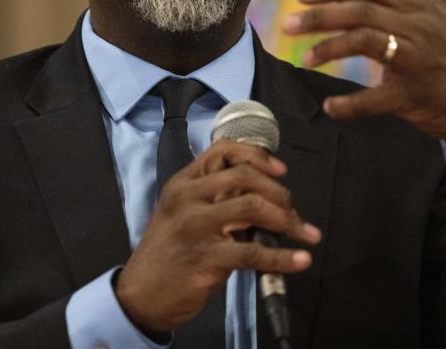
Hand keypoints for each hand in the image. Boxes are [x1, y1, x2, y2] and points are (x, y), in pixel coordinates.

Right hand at [115, 140, 320, 333]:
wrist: (140, 295)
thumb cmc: (167, 254)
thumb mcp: (181, 214)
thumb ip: (213, 199)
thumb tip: (262, 197)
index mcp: (182, 183)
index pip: (222, 151)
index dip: (257, 156)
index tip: (280, 170)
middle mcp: (187, 198)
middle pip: (244, 176)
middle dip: (280, 193)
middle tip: (294, 212)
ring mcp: (195, 226)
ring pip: (252, 206)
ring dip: (287, 220)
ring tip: (304, 234)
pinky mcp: (206, 257)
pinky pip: (253, 252)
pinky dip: (282, 257)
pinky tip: (299, 260)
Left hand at [282, 0, 445, 142]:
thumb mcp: (441, 16)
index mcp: (417, 8)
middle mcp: (417, 28)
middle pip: (360, 12)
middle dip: (320, 16)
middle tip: (287, 25)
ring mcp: (416, 61)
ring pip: (366, 43)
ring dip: (330, 49)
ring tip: (305, 58)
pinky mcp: (414, 95)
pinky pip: (377, 98)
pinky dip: (351, 104)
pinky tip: (330, 107)